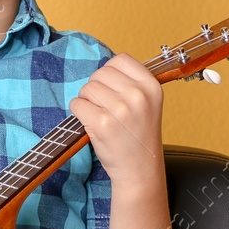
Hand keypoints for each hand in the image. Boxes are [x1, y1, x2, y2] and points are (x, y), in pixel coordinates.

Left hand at [69, 53, 164, 187]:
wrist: (139, 169)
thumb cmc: (139, 136)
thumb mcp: (148, 104)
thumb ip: (131, 83)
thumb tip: (104, 69)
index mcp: (151, 86)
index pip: (120, 59)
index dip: (110, 73)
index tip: (113, 89)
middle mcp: (138, 95)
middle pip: (100, 73)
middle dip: (96, 88)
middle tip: (105, 107)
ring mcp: (120, 109)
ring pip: (87, 88)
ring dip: (87, 101)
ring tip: (100, 116)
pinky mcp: (102, 123)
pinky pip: (77, 104)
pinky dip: (79, 112)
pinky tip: (92, 123)